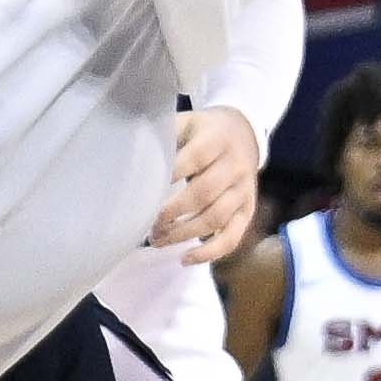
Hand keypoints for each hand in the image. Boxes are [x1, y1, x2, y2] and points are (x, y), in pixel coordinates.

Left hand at [147, 103, 265, 260]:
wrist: (245, 134)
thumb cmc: (204, 131)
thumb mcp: (187, 121)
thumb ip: (166, 135)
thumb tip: (132, 155)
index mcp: (217, 139)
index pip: (194, 159)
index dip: (170, 175)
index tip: (144, 189)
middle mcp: (235, 166)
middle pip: (203, 194)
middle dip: (172, 212)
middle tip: (148, 222)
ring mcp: (244, 191)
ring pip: (216, 218)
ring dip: (183, 233)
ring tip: (157, 240)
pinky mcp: (247, 210)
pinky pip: (232, 237)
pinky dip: (210, 253)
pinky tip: (186, 259)